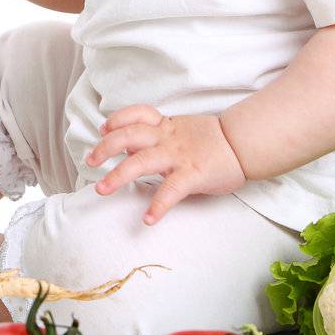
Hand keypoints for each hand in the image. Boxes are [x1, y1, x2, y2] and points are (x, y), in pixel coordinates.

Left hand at [85, 105, 246, 224]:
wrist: (244, 144)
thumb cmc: (214, 141)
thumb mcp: (183, 130)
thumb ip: (158, 135)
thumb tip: (131, 145)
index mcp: (167, 126)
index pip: (137, 115)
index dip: (118, 120)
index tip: (103, 129)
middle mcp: (168, 139)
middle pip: (129, 137)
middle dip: (105, 148)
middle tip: (90, 161)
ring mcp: (178, 156)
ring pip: (141, 162)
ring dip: (118, 176)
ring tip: (101, 189)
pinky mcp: (192, 174)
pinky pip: (171, 190)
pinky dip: (158, 206)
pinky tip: (148, 219)